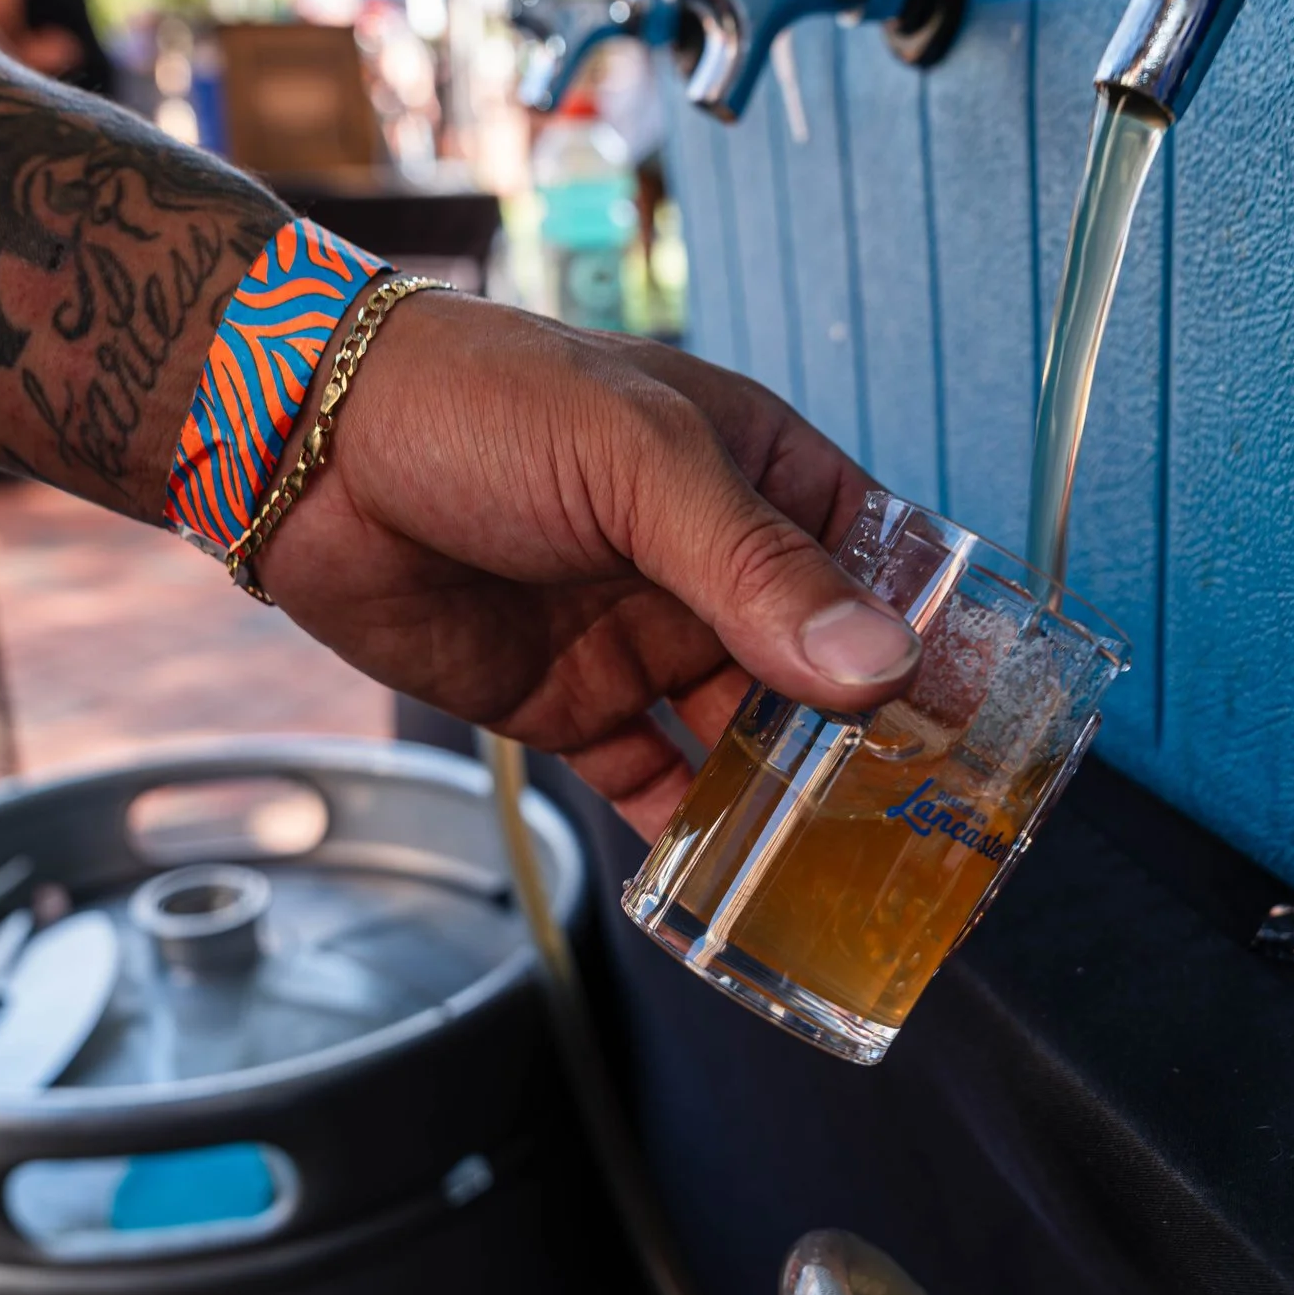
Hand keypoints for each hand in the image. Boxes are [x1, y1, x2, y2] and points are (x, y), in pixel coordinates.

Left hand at [251, 289, 922, 836]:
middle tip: (927, 836)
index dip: (929, 644)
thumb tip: (877, 666)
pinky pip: (651, 785)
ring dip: (787, 804)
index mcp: (758, 478)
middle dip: (869, 749)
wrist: (310, 447)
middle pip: (822, 673)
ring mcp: (644, 639)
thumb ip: (754, 569)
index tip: (983, 732)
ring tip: (844, 884)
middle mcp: (713, 568)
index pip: (877, 568)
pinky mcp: (570, 704)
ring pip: (745, 742)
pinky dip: (689, 837)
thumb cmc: (482, 403)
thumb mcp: (640, 464)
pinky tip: (728, 892)